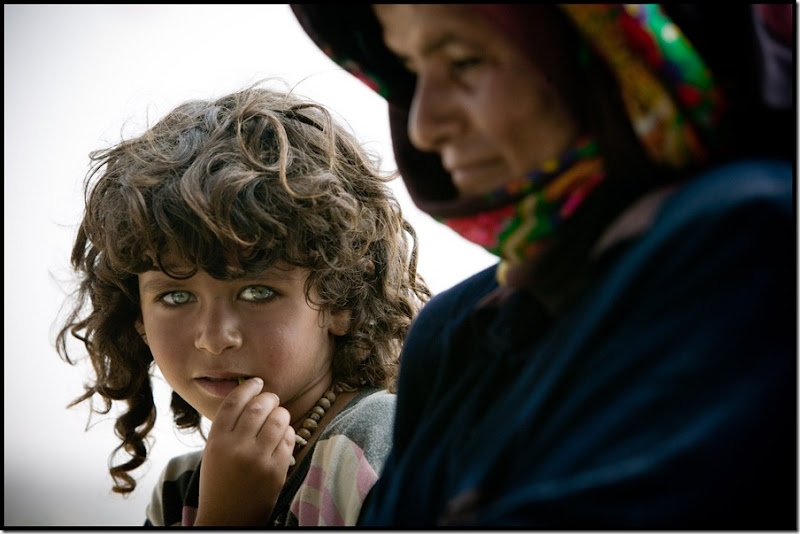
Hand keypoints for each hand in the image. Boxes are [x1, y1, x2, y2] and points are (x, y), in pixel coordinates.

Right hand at [194, 377, 294, 525]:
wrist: (228, 518)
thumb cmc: (220, 481)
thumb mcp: (214, 452)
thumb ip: (228, 426)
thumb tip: (251, 395)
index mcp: (216, 441)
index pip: (235, 402)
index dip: (248, 387)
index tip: (256, 382)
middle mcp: (236, 448)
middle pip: (259, 406)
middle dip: (269, 397)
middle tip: (271, 399)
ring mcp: (257, 459)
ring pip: (278, 418)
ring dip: (281, 413)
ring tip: (278, 416)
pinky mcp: (276, 471)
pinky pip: (288, 438)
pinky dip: (288, 432)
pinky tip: (282, 435)